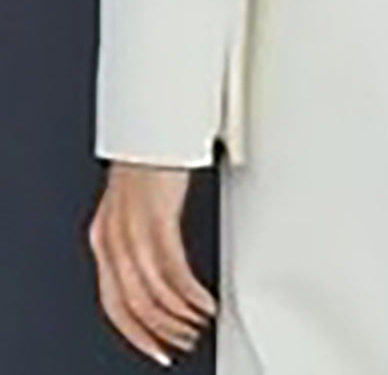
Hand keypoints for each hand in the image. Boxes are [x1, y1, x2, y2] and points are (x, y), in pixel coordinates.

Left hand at [87, 160, 217, 365]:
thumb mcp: (142, 203)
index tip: (156, 345)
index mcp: (104, 236)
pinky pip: (171, 271)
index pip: (113, 302)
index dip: (135, 331)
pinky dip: (189, 294)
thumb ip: (145, 236)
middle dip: (159, 331)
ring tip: (198, 323)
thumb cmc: (154, 156)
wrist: (156, 121)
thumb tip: (163, 267)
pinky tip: (203, 301)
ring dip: (178, 316)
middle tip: (182, 342)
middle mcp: (113, 236)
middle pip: (131, 304)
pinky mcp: (156, 218)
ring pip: (151, 293)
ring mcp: (133, 228)